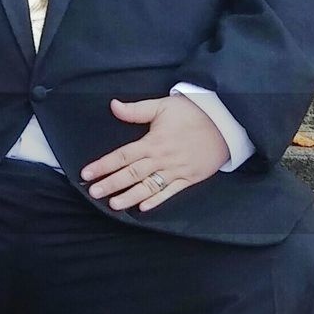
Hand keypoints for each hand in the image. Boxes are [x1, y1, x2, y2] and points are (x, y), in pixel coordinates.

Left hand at [80, 96, 229, 212]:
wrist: (226, 121)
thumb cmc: (193, 112)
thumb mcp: (163, 106)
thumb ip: (136, 110)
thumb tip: (113, 105)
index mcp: (153, 141)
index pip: (122, 155)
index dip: (103, 165)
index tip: (87, 173)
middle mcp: (163, 158)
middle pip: (132, 174)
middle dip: (111, 184)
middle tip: (93, 192)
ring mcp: (177, 170)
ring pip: (149, 186)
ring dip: (130, 196)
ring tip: (113, 204)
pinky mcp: (190, 177)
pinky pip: (171, 192)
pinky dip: (157, 200)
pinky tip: (143, 208)